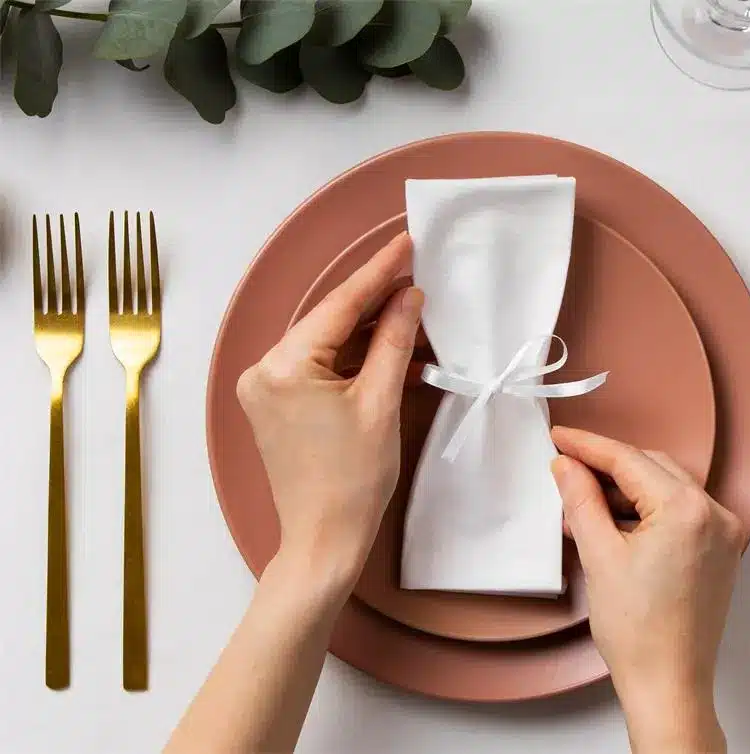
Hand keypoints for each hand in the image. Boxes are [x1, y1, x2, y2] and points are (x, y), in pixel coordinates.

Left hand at [237, 232, 422, 587]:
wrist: (324, 541)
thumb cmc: (354, 480)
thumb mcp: (381, 403)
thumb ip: (393, 341)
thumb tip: (409, 297)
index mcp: (283, 366)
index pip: (338, 306)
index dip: (377, 273)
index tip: (406, 243)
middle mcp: (263, 370)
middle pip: (329, 322)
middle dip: (375, 303)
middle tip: (417, 278)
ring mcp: (266, 388)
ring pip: (326, 344)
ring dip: (368, 334)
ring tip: (414, 317)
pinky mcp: (275, 405)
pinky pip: (320, 367)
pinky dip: (354, 360)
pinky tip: (391, 351)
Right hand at [550, 426, 742, 753]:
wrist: (668, 685)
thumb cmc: (639, 632)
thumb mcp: (598, 555)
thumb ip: (581, 500)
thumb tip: (567, 466)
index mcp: (687, 510)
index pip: (629, 460)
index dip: (588, 446)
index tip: (560, 438)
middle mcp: (714, 514)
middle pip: (651, 468)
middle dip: (606, 467)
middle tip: (566, 469)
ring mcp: (721, 534)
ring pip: (665, 488)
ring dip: (624, 491)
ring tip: (582, 506)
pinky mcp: (719, 552)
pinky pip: (678, 513)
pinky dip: (645, 512)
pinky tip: (612, 525)